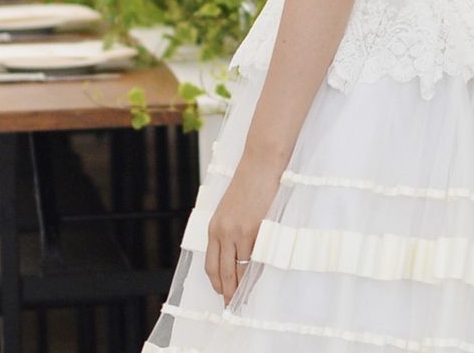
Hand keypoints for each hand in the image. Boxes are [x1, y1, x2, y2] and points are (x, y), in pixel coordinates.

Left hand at [205, 157, 281, 305]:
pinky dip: (257, 274)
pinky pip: (255, 260)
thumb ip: (229, 232)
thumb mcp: (230, 209)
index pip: (211, 266)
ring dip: (242, 288)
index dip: (217, 284)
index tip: (222, 295)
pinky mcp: (256, 230)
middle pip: (223, 273)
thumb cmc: (248, 184)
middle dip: (229, 294)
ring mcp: (239, 233)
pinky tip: (259, 282)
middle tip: (233, 308)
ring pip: (239, 271)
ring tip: (246, 301)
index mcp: (214, 227)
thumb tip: (236, 257)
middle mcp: (223, 232)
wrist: (261, 164)